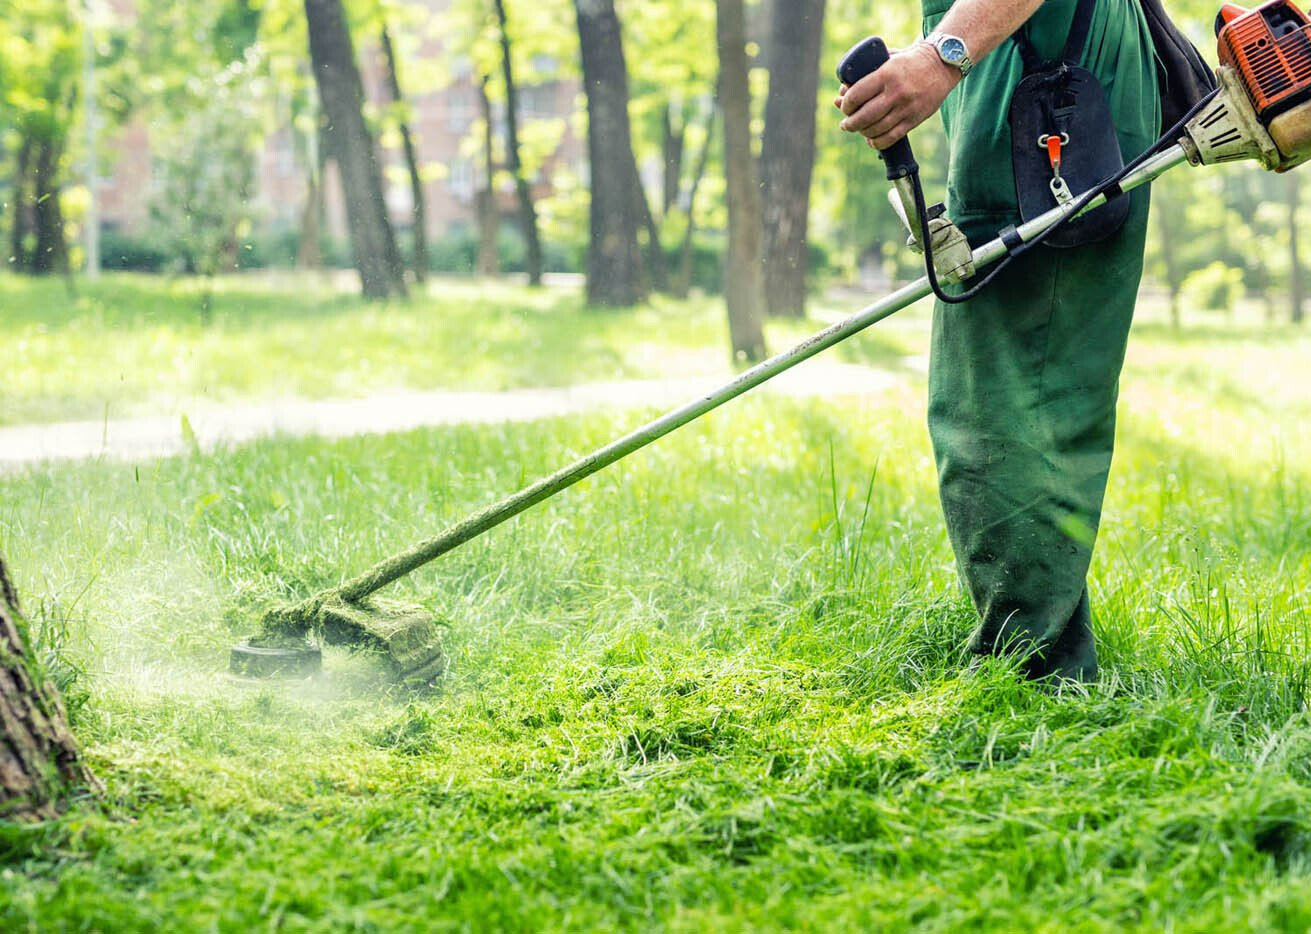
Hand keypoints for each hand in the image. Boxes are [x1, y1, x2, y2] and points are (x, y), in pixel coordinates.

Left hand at [834, 41, 959, 149]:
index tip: (843, 106)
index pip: (857, 95)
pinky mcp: (915, 119)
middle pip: (864, 116)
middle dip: (850, 123)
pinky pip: (892, 137)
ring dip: (862, 133)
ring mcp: (906, 107)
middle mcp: (896, 92)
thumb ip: (865, 73)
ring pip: (877, 129)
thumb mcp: (887, 58)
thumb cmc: (909, 61)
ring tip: (858, 130)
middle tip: (845, 124)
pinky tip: (871, 140)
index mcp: (887, 74)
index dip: (846, 105)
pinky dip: (878, 142)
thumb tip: (842, 93)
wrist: (942, 65)